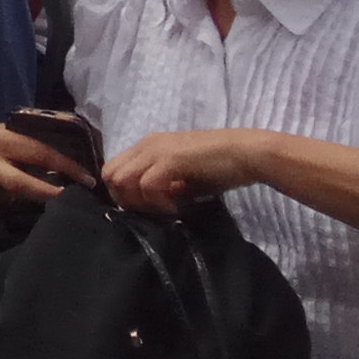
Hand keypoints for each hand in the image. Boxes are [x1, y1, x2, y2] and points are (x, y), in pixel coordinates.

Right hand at [0, 120, 83, 213]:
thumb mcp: (5, 132)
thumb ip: (30, 141)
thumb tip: (72, 149)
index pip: (39, 153)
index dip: (66, 167)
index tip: (89, 179)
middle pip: (23, 184)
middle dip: (51, 194)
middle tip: (75, 200)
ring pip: (17, 200)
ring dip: (35, 202)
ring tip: (48, 201)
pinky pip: (6, 208)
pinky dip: (18, 207)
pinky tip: (19, 202)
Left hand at [102, 127, 268, 212]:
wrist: (248, 153)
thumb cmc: (219, 168)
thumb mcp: (183, 180)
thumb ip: (162, 188)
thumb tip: (147, 208)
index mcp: (146, 147)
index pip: (113, 170)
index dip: (123, 194)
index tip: (145, 210)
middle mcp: (146, 145)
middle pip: (111, 175)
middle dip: (126, 200)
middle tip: (153, 213)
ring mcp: (156, 150)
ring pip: (122, 180)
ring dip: (139, 202)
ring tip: (164, 211)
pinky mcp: (171, 159)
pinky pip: (147, 185)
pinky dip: (158, 203)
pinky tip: (177, 209)